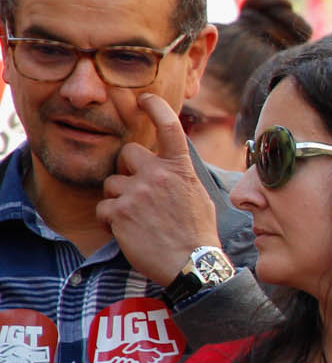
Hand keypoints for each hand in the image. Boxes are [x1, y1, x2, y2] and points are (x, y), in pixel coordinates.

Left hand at [96, 94, 222, 284]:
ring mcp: (137, 192)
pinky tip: (126, 232)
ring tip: (136, 220)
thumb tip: (169, 168)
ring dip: (118, 199)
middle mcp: (158, 175)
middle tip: (137, 191)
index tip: (145, 99)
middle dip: (127, 169)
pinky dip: (110, 221)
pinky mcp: (120, 212)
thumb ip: (179, 177)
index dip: (156, 108)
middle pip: (127, 154)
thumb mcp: (198, 196)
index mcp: (180, 169)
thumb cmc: (198, 233)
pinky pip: (102, 208)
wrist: (192, 264)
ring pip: (111, 184)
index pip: (168, 127)